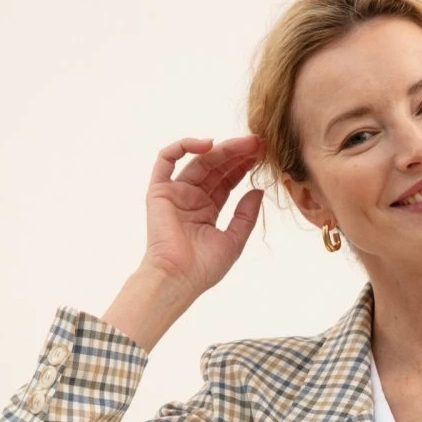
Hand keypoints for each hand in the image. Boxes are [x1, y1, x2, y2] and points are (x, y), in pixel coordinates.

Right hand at [141, 134, 265, 297]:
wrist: (178, 278)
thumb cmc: (204, 268)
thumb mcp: (234, 240)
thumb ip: (246, 215)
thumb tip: (258, 190)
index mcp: (208, 209)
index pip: (228, 180)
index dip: (244, 166)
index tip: (263, 155)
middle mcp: (192, 198)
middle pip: (216, 167)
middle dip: (237, 154)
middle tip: (259, 143)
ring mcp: (175, 192)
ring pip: (198, 160)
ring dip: (221, 149)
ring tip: (245, 144)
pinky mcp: (159, 190)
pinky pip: (166, 159)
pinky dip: (183, 146)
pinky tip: (208, 144)